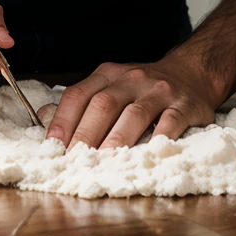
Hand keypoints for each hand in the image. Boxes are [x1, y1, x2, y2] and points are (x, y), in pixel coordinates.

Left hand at [40, 53, 217, 149]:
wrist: (192, 73)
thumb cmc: (143, 87)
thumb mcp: (111, 85)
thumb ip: (81, 101)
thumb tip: (43, 116)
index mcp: (108, 75)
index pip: (79, 94)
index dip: (63, 120)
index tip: (52, 145)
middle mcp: (132, 79)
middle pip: (104, 104)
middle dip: (86, 134)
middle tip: (73, 160)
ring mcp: (159, 91)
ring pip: (134, 114)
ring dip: (116, 140)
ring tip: (104, 162)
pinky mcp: (184, 106)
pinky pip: (171, 122)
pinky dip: (158, 139)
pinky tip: (147, 155)